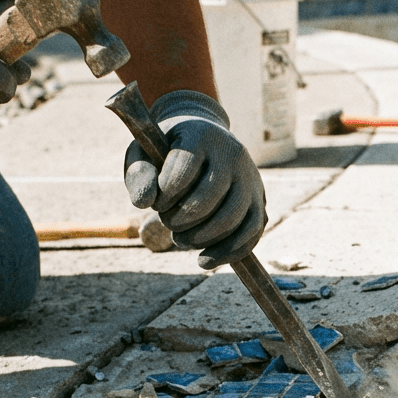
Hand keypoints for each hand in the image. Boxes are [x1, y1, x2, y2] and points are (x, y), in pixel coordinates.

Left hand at [123, 91, 265, 268]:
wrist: (203, 138)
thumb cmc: (167, 150)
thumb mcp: (144, 153)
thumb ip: (139, 175)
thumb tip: (143, 203)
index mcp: (201, 136)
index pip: (184, 170)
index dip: (164, 195)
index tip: (156, 201)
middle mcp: (232, 153)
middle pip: (209, 197)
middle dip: (180, 220)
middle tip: (167, 222)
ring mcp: (250, 177)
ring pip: (232, 218)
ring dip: (201, 238)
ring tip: (180, 240)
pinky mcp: (258, 200)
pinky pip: (251, 232)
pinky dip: (227, 252)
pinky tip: (204, 261)